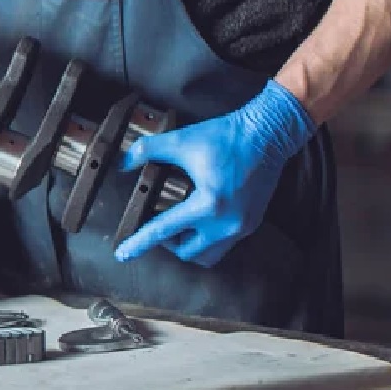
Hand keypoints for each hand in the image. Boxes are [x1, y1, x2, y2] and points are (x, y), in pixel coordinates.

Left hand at [114, 80, 315, 267]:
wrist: (268, 134)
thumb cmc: (226, 137)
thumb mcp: (182, 141)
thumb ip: (148, 151)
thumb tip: (122, 163)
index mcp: (208, 204)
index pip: (163, 231)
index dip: (139, 242)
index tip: (122, 254)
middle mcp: (227, 223)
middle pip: (187, 252)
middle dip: (167, 243)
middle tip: (157, 224)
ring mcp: (242, 226)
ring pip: (208, 255)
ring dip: (189, 245)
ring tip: (178, 226)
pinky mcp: (252, 223)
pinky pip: (224, 244)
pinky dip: (207, 239)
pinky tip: (199, 221)